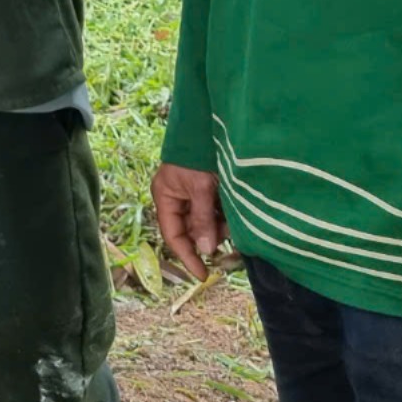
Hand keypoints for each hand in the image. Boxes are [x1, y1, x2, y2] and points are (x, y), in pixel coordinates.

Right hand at [151, 162, 225, 280]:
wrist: (208, 126)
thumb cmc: (198, 155)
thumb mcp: (201, 188)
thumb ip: (203, 219)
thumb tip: (207, 250)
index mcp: (166, 197)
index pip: (173, 235)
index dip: (187, 257)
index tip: (204, 275)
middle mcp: (177, 198)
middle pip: (192, 230)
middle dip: (210, 238)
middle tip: (229, 240)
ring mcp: (192, 194)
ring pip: (206, 222)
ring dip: (220, 226)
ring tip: (234, 220)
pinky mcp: (207, 190)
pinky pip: (215, 212)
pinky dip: (224, 216)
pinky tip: (235, 213)